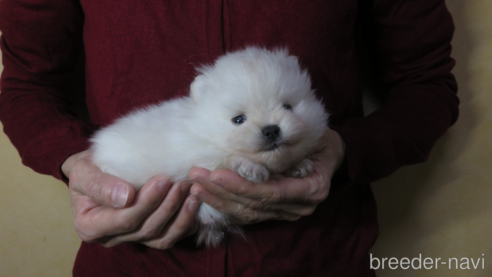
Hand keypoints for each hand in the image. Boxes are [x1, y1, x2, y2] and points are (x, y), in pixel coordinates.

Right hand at [62, 149, 199, 248]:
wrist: (98, 167)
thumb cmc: (89, 168)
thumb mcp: (84, 171)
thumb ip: (99, 185)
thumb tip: (125, 198)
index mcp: (91, 227)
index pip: (123, 220)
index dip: (145, 203)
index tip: (162, 180)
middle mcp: (112, 237)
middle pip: (146, 229)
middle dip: (167, 206)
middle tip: (181, 182)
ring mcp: (134, 238)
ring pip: (162, 237)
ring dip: (181, 215)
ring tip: (192, 192)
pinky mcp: (151, 234)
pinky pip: (172, 235)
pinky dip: (187, 222)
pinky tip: (196, 203)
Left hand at [189, 128, 344, 224]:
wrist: (329, 152)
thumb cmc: (318, 138)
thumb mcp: (308, 135)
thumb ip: (286, 146)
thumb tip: (253, 147)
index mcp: (311, 188)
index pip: (271, 193)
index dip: (242, 186)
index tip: (216, 175)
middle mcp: (299, 206)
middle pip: (256, 205)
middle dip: (222, 192)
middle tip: (197, 177)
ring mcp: (287, 211)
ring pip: (248, 213)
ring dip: (219, 200)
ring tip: (195, 186)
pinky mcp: (275, 211)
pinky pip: (248, 214)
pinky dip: (226, 207)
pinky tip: (205, 199)